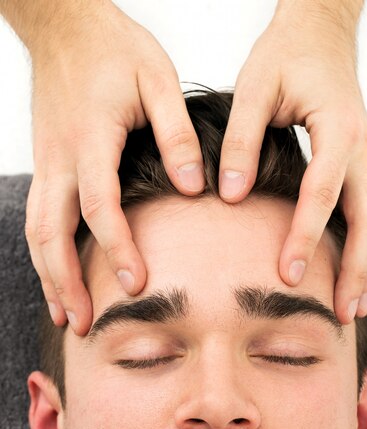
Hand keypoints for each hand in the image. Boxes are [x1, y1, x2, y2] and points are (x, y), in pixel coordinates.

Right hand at [24, 1, 204, 334]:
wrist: (66, 24)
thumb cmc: (115, 50)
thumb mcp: (158, 81)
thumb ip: (177, 135)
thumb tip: (193, 188)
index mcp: (92, 138)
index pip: (100, 204)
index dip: (117, 248)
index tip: (136, 285)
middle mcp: (60, 157)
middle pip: (52, 231)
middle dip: (66, 282)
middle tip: (83, 324)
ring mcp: (47, 162)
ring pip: (37, 231)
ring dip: (49, 277)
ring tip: (66, 316)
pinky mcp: (46, 164)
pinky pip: (37, 218)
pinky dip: (45, 254)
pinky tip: (57, 276)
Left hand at [219, 1, 366, 323]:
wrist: (320, 32)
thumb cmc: (286, 55)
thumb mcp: (256, 86)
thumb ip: (242, 140)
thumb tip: (233, 194)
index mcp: (337, 129)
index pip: (322, 192)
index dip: (304, 236)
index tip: (285, 274)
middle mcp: (360, 148)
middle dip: (356, 268)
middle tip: (339, 312)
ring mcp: (364, 158)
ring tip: (352, 308)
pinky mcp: (357, 165)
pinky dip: (363, 248)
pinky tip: (352, 276)